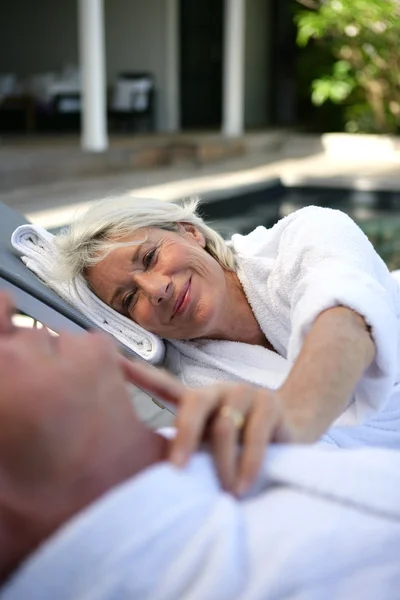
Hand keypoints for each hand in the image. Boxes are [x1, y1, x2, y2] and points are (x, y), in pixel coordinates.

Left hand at [122, 360, 298, 494]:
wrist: (295, 424)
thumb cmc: (243, 440)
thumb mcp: (213, 442)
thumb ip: (191, 448)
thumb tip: (161, 478)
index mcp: (198, 398)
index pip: (164, 385)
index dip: (139, 375)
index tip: (113, 363)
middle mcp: (218, 390)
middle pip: (193, 405)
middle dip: (183, 438)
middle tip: (176, 471)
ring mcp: (244, 393)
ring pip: (224, 427)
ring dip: (223, 465)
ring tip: (226, 492)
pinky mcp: (269, 404)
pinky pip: (254, 437)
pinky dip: (247, 465)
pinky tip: (242, 486)